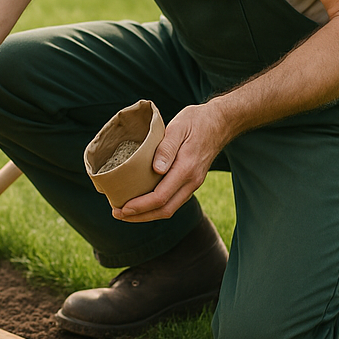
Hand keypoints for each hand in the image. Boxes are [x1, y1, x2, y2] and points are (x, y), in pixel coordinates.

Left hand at [111, 103, 227, 222]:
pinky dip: (156, 207)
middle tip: (117, 214)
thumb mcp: (178, 127)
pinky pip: (173, 201)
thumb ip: (167, 148)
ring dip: (147, 214)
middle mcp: (192, 181)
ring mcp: (193, 183)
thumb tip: (156, 169)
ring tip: (126, 213)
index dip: (140, 206)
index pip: (161, 197)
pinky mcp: (191, 182)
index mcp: (186, 169)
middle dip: (140, 216)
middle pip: (165, 210)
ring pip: (170, 208)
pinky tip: (143, 203)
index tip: (122, 208)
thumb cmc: (196, 121)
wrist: (220, 123)